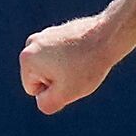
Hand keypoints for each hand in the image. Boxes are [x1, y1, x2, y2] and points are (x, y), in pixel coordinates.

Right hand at [18, 11, 133, 114]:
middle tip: (77, 71)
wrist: (108, 37)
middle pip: (41, 77)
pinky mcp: (59, 31)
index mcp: (27, 58)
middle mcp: (31, 43)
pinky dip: (72, 58)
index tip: (70, 78)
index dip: (54, 91)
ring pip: (52, 67)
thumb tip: (41, 99)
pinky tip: (85, 54)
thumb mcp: (65, 94)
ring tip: (82, 62)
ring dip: (66, 70)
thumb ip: (47, 104)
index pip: (34, 90)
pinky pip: (62, 56)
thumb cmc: (87, 66)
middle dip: (58, 79)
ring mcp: (45, 35)